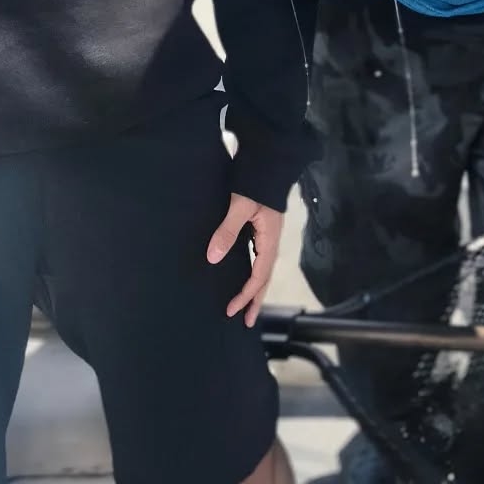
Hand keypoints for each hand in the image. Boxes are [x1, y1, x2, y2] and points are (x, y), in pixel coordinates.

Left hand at [207, 191, 284, 326]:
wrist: (268, 160)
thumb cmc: (255, 182)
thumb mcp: (240, 206)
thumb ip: (227, 231)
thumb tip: (213, 258)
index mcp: (270, 239)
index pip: (259, 275)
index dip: (246, 294)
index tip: (231, 310)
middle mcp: (271, 240)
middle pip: (265, 277)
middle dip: (256, 300)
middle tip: (245, 322)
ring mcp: (268, 234)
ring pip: (263, 268)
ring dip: (255, 288)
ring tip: (246, 306)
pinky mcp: (262, 228)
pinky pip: (259, 258)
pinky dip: (253, 272)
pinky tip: (245, 275)